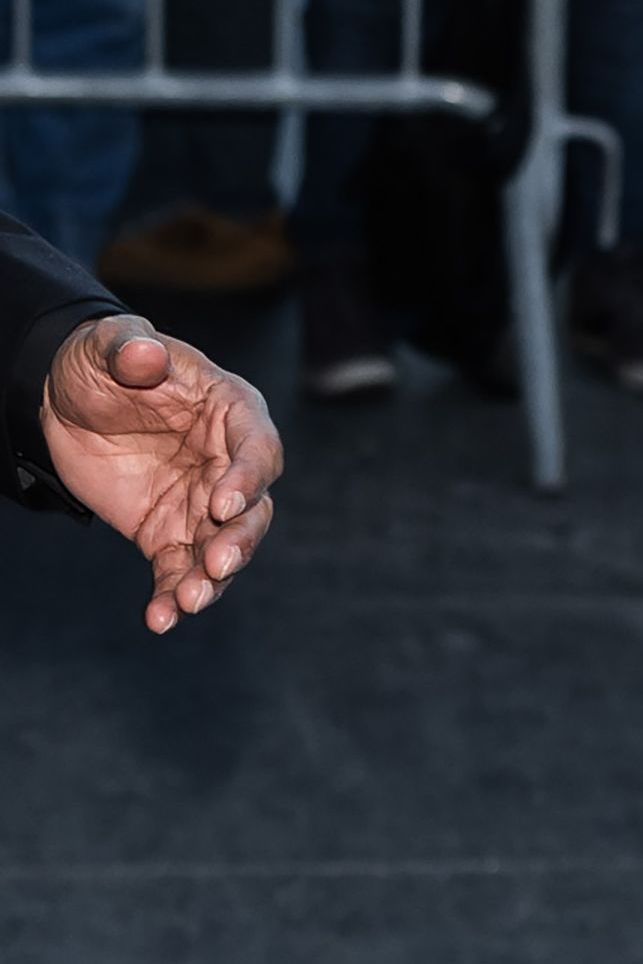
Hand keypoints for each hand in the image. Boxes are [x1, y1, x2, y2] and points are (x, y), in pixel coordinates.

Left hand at [39, 314, 279, 630]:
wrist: (63, 399)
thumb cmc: (102, 362)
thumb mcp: (109, 344)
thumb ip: (129, 347)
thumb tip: (145, 354)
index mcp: (230, 412)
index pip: (257, 448)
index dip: (247, 477)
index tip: (221, 503)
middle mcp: (227, 464)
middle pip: (253, 510)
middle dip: (239, 541)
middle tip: (217, 564)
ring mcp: (201, 504)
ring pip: (222, 549)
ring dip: (211, 580)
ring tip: (188, 602)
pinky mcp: (168, 534)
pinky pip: (178, 571)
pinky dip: (171, 597)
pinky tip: (158, 618)